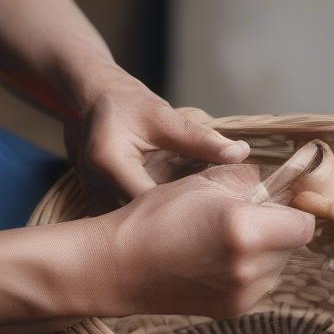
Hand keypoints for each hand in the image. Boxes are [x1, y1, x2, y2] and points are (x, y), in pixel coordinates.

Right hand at [63, 64, 249, 211]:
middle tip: (214, 220)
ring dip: (167, 227)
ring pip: (136, 229)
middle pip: (142, 223)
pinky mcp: (103, 209)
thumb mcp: (164, 116)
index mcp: (109, 164)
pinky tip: (181, 218)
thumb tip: (239, 153)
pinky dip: (156, 222)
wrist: (95, 103)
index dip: (184, 209)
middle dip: (178, 224)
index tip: (216, 207)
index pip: (150, 202)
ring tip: (200, 222)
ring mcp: (96, 203)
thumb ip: (200, 138)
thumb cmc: (126, 104)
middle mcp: (96, 190)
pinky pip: (132, 225)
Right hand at [91, 169, 314, 316]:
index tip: (280, 203)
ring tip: (227, 237)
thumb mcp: (205, 182)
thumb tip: (271, 184)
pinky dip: (249, 269)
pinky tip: (217, 258)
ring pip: (277, 266)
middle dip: (278, 228)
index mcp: (248, 230)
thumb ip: (248, 180)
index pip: (304, 225)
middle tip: (246, 215)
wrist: (118, 266)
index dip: (295, 210)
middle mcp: (250, 267)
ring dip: (265, 250)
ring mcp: (242, 294)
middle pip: (292, 246)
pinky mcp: (230, 311)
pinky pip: (258, 284)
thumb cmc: (157, 216)